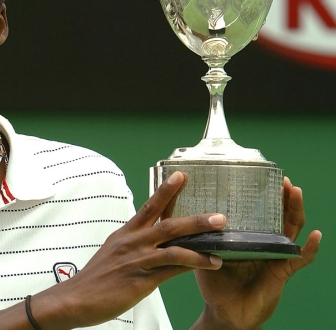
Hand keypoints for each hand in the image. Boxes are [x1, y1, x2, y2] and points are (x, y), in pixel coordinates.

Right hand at [32, 171, 226, 328]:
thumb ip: (133, 244)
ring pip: (173, 243)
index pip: (149, 207)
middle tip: (217, 214)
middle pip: (166, 222)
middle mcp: (132, 242)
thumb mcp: (113, 253)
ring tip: (220, 235)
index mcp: (125, 234)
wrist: (76, 298)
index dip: (166, 191)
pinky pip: (173, 267)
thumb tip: (150, 240)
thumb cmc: (95, 279)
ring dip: (200, 237)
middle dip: (194, 217)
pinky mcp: (142, 278)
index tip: (181, 177)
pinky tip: (211, 263)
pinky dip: (194, 263)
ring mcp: (138, 259)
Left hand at [192, 177, 321, 329]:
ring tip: (296, 193)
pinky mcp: (280, 272)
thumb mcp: (201, 251)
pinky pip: (298, 259)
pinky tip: (314, 236)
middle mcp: (262, 242)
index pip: (256, 211)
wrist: (224, 312)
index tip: (260, 175)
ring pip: (289, 230)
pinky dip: (309, 248)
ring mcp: (273, 256)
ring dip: (295, 211)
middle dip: (282, 196)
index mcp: (245, 236)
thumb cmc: (214, 281)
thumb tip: (172, 210)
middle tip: (283, 180)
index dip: (260, 194)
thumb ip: (193, 234)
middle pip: (277, 215)